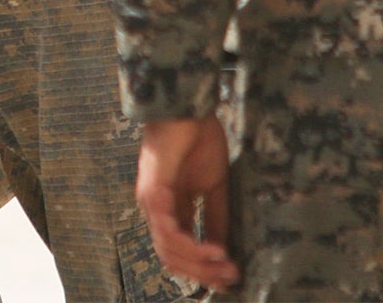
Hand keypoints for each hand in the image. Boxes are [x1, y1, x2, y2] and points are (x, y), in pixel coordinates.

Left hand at [137, 115, 239, 291]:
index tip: (231, 276)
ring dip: (198, 263)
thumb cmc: (198, 137)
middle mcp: (155, 209)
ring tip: (225, 265)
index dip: (203, 267)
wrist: (188, 104)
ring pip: (168, 249)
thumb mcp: (213, 184)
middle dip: (202, 272)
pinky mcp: (153, 190)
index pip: (179, 250)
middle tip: (230, 278)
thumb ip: (215, 216)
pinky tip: (212, 248)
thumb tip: (224, 250)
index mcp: (168, 208)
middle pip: (171, 257)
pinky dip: (190, 244)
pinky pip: (167, 228)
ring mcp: (151, 201)